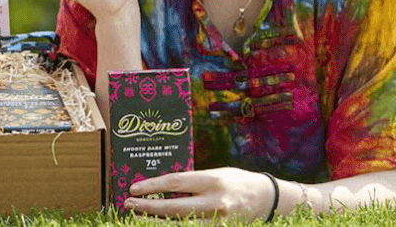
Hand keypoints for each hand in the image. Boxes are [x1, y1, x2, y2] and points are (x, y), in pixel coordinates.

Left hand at [124, 168, 275, 221]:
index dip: (152, 186)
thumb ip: (191, 181)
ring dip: (157, 222)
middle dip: (148, 208)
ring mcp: (219, 220)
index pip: (175, 183)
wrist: (266, 199)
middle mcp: (215, 202)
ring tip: (138, 217)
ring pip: (181, 225)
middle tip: (129, 205)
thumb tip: (160, 186)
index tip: (133, 188)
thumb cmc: (235, 182)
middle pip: (174, 208)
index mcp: (212, 180)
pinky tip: (161, 225)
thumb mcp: (214, 174)